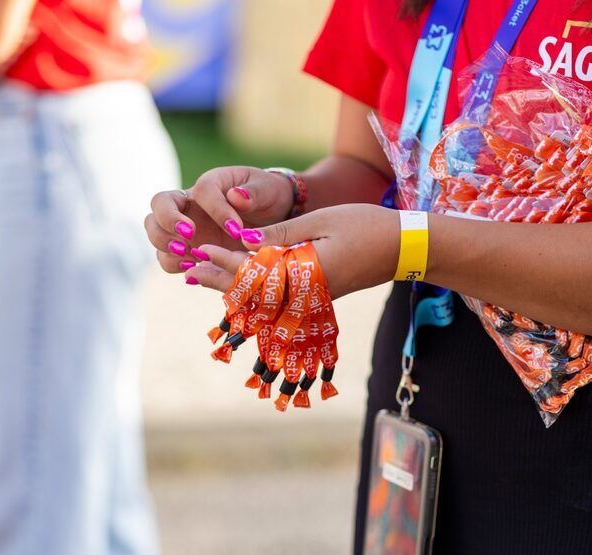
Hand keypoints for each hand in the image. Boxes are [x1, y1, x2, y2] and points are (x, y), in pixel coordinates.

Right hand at [144, 166, 295, 275]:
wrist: (270, 219)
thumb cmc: (267, 198)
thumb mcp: (268, 191)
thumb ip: (255, 192)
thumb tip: (235, 197)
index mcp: (211, 183)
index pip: (202, 190)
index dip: (217, 209)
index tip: (237, 228)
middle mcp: (190, 203)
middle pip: (159, 204)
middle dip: (169, 221)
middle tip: (191, 236)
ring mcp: (183, 227)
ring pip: (154, 231)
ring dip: (165, 244)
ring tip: (190, 257)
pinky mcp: (185, 249)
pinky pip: (166, 257)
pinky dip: (173, 264)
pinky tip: (193, 267)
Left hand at [186, 203, 399, 298]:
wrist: (402, 248)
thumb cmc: (366, 226)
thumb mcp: (322, 221)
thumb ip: (283, 234)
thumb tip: (243, 239)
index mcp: (305, 272)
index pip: (256, 269)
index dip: (225, 259)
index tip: (201, 250)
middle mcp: (305, 291)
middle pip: (253, 288)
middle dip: (220, 278)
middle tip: (189, 270)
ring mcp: (311, 297)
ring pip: (262, 295)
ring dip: (232, 286)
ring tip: (202, 278)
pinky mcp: (316, 295)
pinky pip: (277, 296)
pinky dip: (253, 290)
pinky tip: (235, 285)